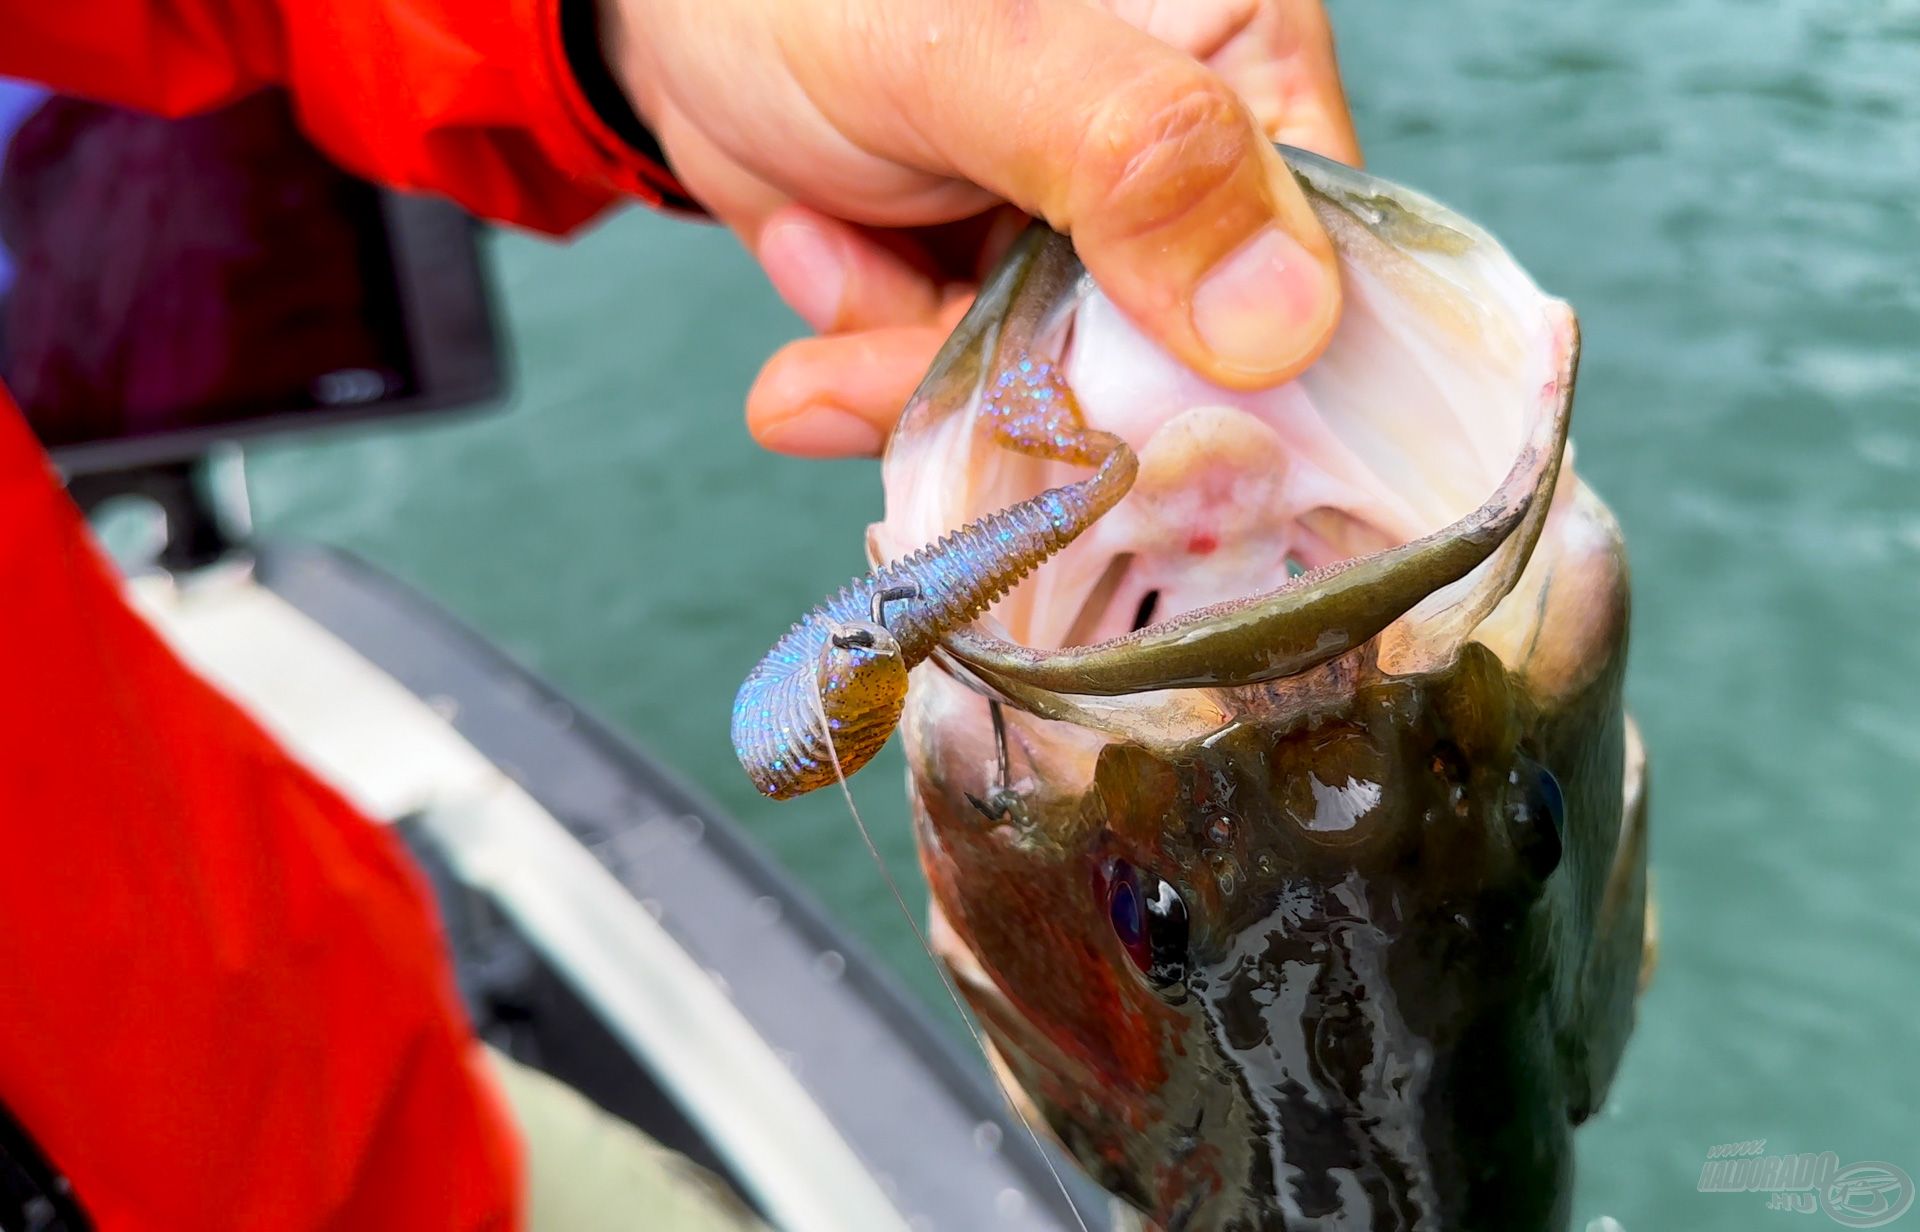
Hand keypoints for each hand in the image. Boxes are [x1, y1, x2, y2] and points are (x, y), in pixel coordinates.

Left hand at [599, 0, 1359, 456]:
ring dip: (920, 368)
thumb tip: (1286, 325)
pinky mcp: (1011, 305)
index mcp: (1242, 56)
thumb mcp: (972, 48)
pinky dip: (879, 366)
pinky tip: (816, 258)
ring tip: (822, 257)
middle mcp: (1194, 164)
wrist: (679, 20)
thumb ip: (1126, 160)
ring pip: (1068, 400)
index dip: (1224, 369)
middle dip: (1025, 376)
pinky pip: (983, 401)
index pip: (1306, 258)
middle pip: (1182, 361)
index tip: (1117, 429)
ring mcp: (1099, 247)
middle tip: (891, 344)